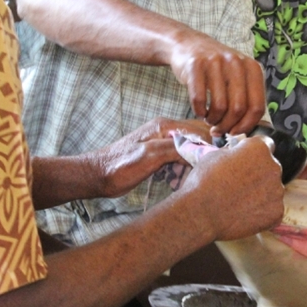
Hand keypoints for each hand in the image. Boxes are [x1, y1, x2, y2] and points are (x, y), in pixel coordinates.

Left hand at [93, 117, 210, 197]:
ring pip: (189, 151)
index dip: (208, 147)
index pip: (199, 131)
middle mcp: (165, 130)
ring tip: (180, 180)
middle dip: (200, 158)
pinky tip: (174, 181)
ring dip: (190, 166)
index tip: (210, 165)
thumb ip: (176, 148)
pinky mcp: (158, 154)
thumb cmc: (118, 167)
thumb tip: (202, 147)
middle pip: (196, 140)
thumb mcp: (149, 157)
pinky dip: (181, 170)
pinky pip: (179, 159)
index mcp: (164, 126)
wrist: (97, 176)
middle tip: (194, 174)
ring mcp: (162, 142)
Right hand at [168, 30, 266, 136]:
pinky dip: (199, 112)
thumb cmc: (217, 68)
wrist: (189, 45)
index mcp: (252, 68)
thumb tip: (245, 130)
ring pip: (219, 107)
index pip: (257, 106)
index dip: (246, 125)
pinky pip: (199, 100)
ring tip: (209, 118)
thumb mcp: (238, 76)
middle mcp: (236, 62)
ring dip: (213, 120)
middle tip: (219, 129)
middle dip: (228, 125)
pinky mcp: (195, 65)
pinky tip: (200, 111)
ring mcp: (215, 62)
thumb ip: (246, 97)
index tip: (236, 132)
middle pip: (238, 109)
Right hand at [179, 135, 284, 240]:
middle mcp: (273, 167)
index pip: (266, 144)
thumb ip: (234, 153)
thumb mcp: (215, 156)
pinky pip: (272, 209)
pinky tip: (245, 214)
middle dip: (258, 173)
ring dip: (261, 193)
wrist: (201, 215)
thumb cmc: (204, 182)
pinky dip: (262, 212)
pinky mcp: (276, 211)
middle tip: (240, 184)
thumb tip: (238, 155)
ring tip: (240, 202)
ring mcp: (277, 191)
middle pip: (270, 167)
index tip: (248, 160)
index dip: (255, 152)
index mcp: (258, 149)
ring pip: (272, 189)